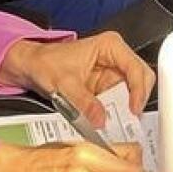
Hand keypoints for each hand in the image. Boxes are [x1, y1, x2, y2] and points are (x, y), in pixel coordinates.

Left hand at [0, 30, 155, 126]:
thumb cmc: (46, 62)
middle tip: (130, 120)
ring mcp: (112, 75)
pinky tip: (110, 123)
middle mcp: (116, 59)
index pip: (135, 68)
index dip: (138, 90)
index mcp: (110, 46)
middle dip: (137, 101)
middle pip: (141, 80)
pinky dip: (116, 114)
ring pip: (132, 94)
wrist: (32, 67)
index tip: (134, 109)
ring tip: (120, 125)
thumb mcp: (63, 82)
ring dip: (126, 110)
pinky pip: (118, 103)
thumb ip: (82, 102)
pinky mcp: (107, 89)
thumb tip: (100, 119)